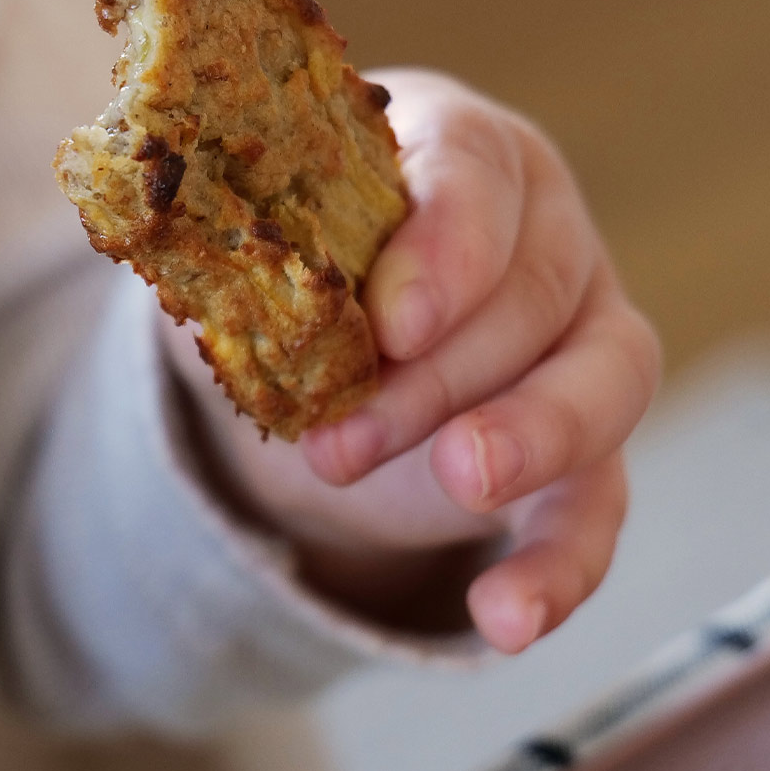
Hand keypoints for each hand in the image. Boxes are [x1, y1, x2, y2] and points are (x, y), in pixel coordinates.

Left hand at [165, 68, 659, 652]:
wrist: (316, 359)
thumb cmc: (286, 270)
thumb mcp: (242, 248)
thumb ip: (227, 242)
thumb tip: (166, 243)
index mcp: (451, 149)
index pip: (472, 169)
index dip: (445, 243)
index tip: (397, 320)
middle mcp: (542, 231)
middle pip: (533, 289)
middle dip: (439, 373)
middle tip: (341, 443)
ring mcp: (582, 337)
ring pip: (604, 379)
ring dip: (530, 438)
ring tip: (461, 485)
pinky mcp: (587, 447)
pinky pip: (599, 504)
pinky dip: (561, 567)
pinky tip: (508, 621)